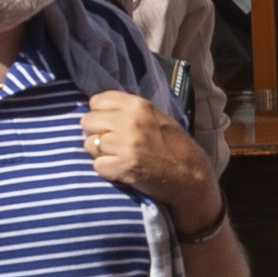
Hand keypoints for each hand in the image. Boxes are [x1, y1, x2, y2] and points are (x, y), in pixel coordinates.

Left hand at [78, 92, 218, 223]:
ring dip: (99, 153)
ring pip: (89, 144)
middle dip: (96, 133)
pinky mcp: (122, 166)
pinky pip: (96, 165)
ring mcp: (125, 144)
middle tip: (112, 143)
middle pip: (87, 121)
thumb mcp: (155, 116)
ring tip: (118, 156)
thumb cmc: (173, 145)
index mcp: (138, 105)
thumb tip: (98, 110)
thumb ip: (129, 110)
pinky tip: (121, 169)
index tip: (109, 123)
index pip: (97, 100)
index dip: (100, 113)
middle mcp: (129, 121)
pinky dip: (106, 169)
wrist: (190, 176)